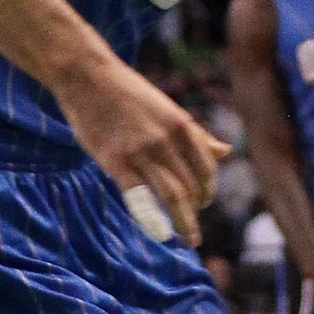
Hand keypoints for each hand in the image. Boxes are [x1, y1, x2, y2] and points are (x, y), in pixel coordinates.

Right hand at [60, 55, 228, 244]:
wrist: (87, 75)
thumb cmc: (127, 93)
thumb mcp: (167, 109)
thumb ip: (195, 135)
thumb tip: (226, 152)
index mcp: (182, 125)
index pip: (207, 170)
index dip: (208, 191)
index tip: (202, 203)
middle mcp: (166, 140)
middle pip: (191, 188)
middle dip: (194, 211)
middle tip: (189, 225)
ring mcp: (141, 151)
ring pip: (173, 198)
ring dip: (184, 223)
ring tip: (187, 238)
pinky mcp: (116, 161)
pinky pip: (140, 199)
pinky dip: (153, 220)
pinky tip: (159, 233)